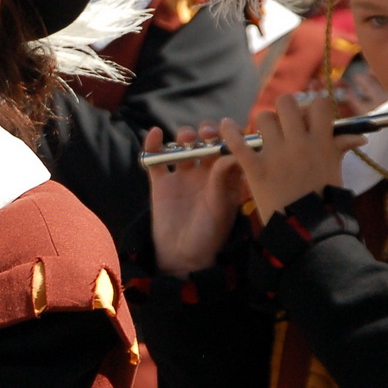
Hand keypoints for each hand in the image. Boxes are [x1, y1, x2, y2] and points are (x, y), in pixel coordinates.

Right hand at [146, 124, 247, 277]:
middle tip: (208, 134)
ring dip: (186, 135)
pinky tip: (154, 134)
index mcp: (226, 178)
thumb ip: (221, 180)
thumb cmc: (209, 235)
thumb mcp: (220, 207)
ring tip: (186, 138)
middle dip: (209, 132)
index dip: (233, 136)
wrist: (183, 257)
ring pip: (184, 145)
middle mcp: (206, 173)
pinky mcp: (161, 182)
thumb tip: (228, 153)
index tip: (234, 131)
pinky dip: (153, 144)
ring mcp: (183, 175)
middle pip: (207, 141)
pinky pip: (156, 158)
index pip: (232, 149)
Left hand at [223, 95, 363, 222]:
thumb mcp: (335, 171)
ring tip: (266, 136)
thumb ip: (340, 147)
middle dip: (285, 109)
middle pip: (286, 103)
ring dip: (263, 124)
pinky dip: (228, 131)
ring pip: (263, 118)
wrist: (308, 229)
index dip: (312, 107)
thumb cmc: (325, 201)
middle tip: (284, 123)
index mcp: (322, 142)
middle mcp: (299, 143)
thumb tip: (359, 136)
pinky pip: (237, 142)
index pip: (318, 105)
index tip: (307, 117)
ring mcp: (276, 154)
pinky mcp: (256, 168)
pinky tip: (225, 125)